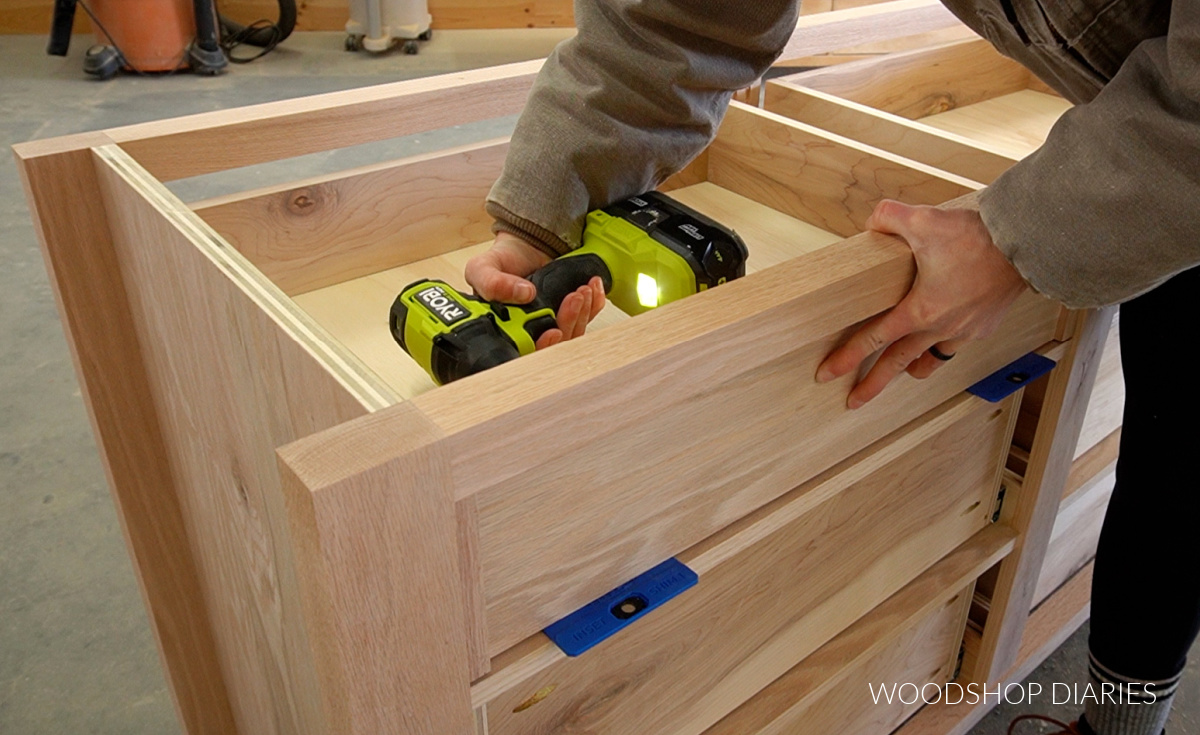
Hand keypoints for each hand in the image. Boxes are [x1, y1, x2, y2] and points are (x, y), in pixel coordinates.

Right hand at [464, 232, 606, 349]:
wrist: (523, 246)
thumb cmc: (501, 263)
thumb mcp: (482, 269)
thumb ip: (492, 282)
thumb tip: (522, 293)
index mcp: (507, 332)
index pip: (527, 353)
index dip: (543, 348)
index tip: (553, 332)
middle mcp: (531, 333)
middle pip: (556, 346)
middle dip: (569, 323)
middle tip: (573, 298)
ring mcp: (552, 324)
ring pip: (574, 334)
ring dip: (583, 313)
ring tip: (582, 290)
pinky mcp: (570, 314)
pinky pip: (588, 317)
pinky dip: (595, 304)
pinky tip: (593, 288)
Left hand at [815, 200, 1028, 408]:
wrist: (1026, 244)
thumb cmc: (978, 237)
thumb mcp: (923, 220)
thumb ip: (889, 217)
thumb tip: (873, 222)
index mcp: (920, 310)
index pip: (873, 340)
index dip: (847, 357)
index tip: (827, 373)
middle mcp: (940, 327)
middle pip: (897, 363)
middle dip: (873, 384)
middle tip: (853, 401)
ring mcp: (964, 331)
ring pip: (930, 359)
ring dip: (912, 368)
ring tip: (901, 374)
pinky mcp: (983, 326)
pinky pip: (955, 346)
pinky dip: (941, 348)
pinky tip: (938, 342)